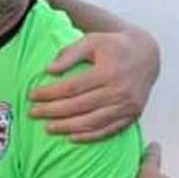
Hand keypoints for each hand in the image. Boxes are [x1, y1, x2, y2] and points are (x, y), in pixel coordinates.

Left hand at [29, 30, 159, 141]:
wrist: (146, 54)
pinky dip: (89, 136)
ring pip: (92, 122)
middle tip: (33, 113)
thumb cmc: (114, 46)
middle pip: (79, 106)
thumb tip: (49, 70)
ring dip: (67, 127)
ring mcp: (127, 106)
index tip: (32, 95)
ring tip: (48, 127)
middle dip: (52, 111)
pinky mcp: (132, 115)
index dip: (49, 93)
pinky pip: (108, 130)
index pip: (72, 87)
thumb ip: (69, 54)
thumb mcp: (92, 41)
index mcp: (108, 72)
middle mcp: (119, 91)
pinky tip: (72, 136)